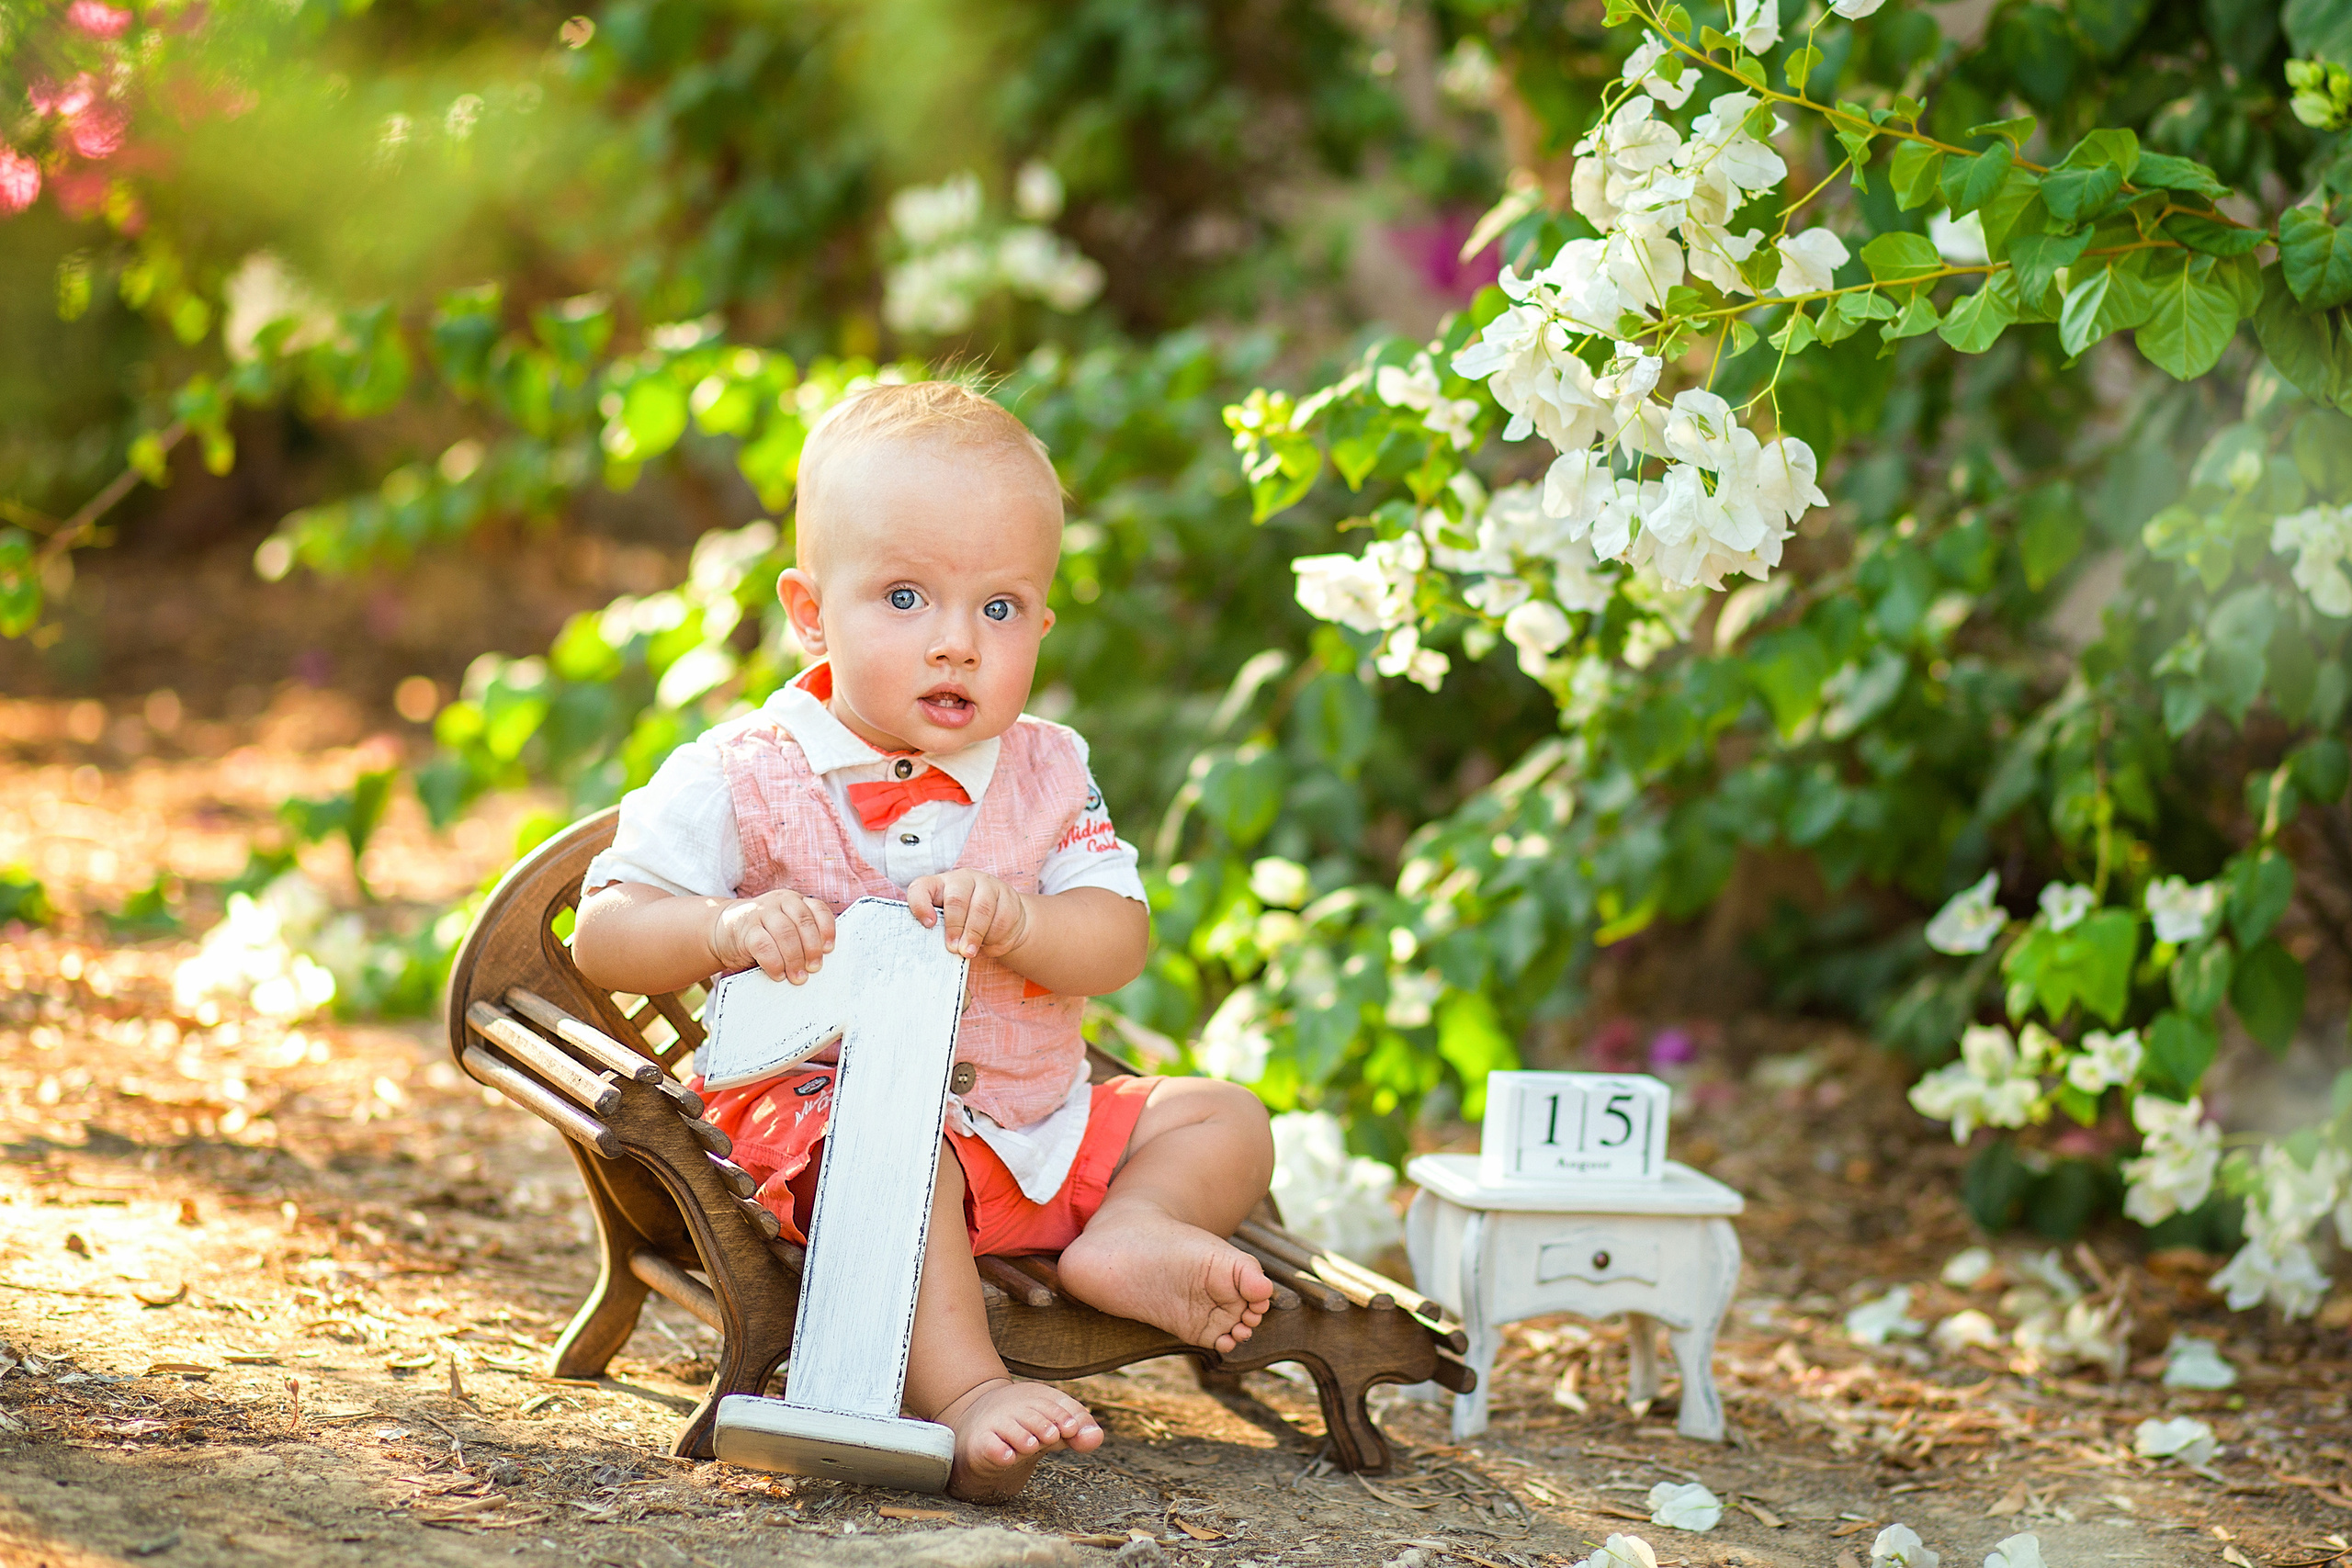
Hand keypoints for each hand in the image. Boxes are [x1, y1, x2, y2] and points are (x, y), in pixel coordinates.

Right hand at [708, 889, 836, 983]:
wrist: (723, 930)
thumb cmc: (763, 935)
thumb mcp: (784, 928)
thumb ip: (801, 937)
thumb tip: (821, 962)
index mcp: (794, 901)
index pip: (817, 909)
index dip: (827, 929)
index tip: (829, 950)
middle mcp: (779, 902)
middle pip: (803, 922)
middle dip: (811, 948)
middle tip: (814, 969)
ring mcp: (760, 913)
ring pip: (784, 933)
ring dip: (794, 958)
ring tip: (798, 977)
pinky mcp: (745, 930)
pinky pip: (763, 945)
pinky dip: (774, 963)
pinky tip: (778, 974)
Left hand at [906, 869, 1032, 960]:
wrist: (1001, 923)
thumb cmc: (965, 926)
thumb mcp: (947, 928)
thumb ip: (939, 933)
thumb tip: (934, 949)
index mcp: (938, 885)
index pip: (922, 887)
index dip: (921, 905)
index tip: (928, 924)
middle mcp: (962, 879)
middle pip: (956, 899)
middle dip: (954, 927)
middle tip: (954, 948)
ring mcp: (986, 884)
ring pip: (981, 908)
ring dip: (974, 933)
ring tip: (969, 952)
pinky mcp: (1007, 894)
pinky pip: (1001, 916)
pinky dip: (994, 934)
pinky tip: (989, 941)